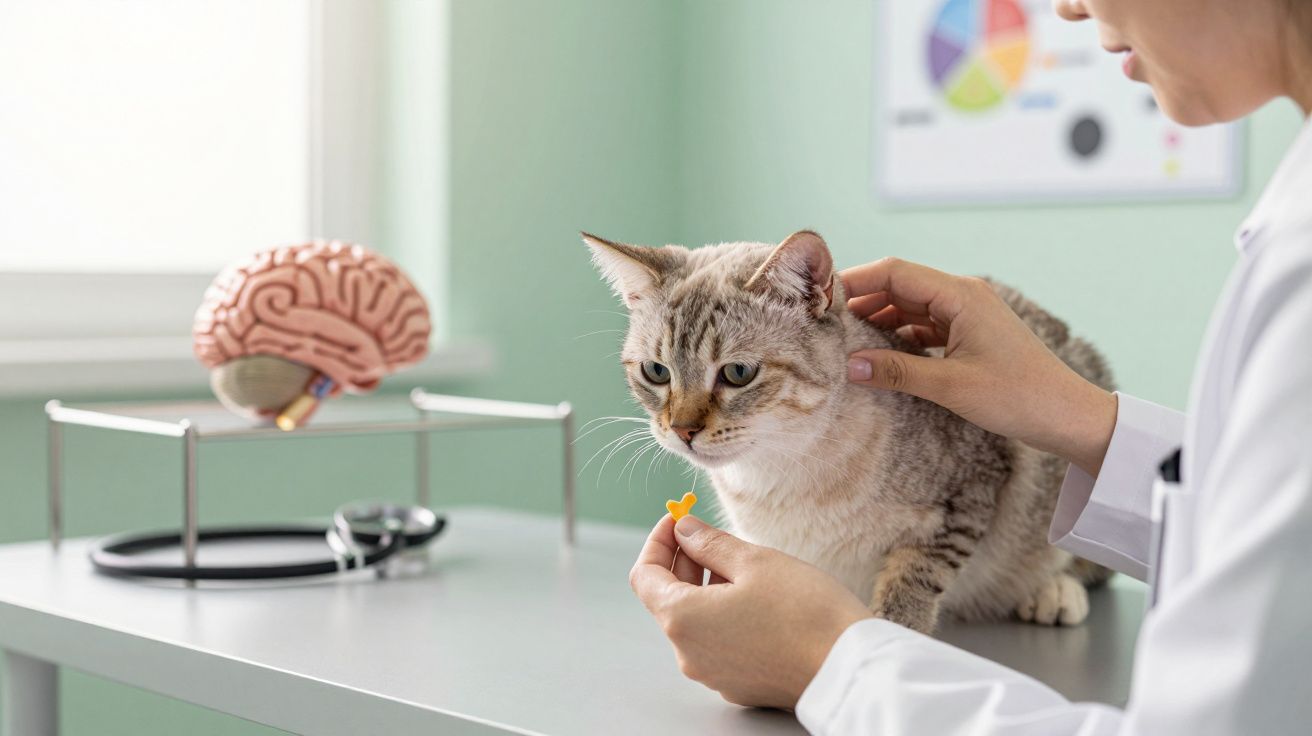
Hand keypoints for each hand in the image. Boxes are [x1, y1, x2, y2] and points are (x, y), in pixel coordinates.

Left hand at [629, 514, 871, 708]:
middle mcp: (689, 653)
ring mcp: (713, 674)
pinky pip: (718, 643)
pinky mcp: (738, 685)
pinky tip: (758, 600)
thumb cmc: (806, 612)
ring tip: (744, 566)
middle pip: (668, 599)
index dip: (659, 541)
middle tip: (715, 536)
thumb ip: (710, 543)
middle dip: (686, 562)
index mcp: (682, 619)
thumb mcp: (754, 561)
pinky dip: (725, 616)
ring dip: (707, 588)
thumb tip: (684, 530)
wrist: (849, 670)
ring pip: (695, 621)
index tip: (679, 519)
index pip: (644, 575)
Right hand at [841, 257, 1116, 475]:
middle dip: (861, 301)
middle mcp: (962, 295)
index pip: (894, 272)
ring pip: (908, 306)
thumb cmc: (1018, 397)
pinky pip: (923, 326)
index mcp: (960, 294)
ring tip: (845, 341)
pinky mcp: (969, 334)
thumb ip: (896, 372)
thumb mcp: (950, 386)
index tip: (820, 299)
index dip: (854, 281)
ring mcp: (966, 314)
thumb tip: (849, 366)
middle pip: (898, 285)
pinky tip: (879, 355)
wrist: (1067, 415)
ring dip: (878, 320)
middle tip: (824, 324)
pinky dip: (898, 336)